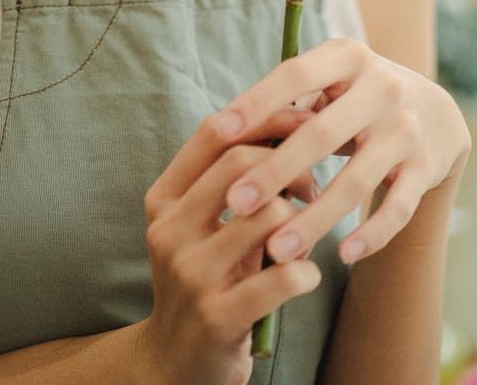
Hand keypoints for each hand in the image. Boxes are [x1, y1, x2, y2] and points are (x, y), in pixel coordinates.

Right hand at [139, 108, 322, 384]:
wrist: (174, 362)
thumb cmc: (206, 277)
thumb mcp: (201, 224)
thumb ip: (230, 179)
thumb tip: (292, 117)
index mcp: (164, 198)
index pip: (214, 132)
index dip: (265, 116)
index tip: (305, 118)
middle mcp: (169, 229)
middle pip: (242, 163)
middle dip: (292, 164)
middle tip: (312, 186)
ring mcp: (190, 274)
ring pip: (268, 215)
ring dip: (303, 221)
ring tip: (308, 234)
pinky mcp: (217, 316)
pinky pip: (283, 276)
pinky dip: (307, 271)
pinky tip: (305, 275)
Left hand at [217, 38, 469, 266]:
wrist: (437, 112)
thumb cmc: (357, 95)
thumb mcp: (331, 77)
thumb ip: (289, 99)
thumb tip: (225, 133)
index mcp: (348, 57)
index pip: (297, 74)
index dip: (258, 101)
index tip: (221, 131)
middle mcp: (381, 88)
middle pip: (321, 134)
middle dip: (275, 171)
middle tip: (234, 203)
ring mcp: (407, 129)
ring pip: (357, 181)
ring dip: (315, 219)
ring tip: (277, 250)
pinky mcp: (426, 167)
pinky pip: (398, 207)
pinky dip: (372, 234)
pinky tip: (342, 254)